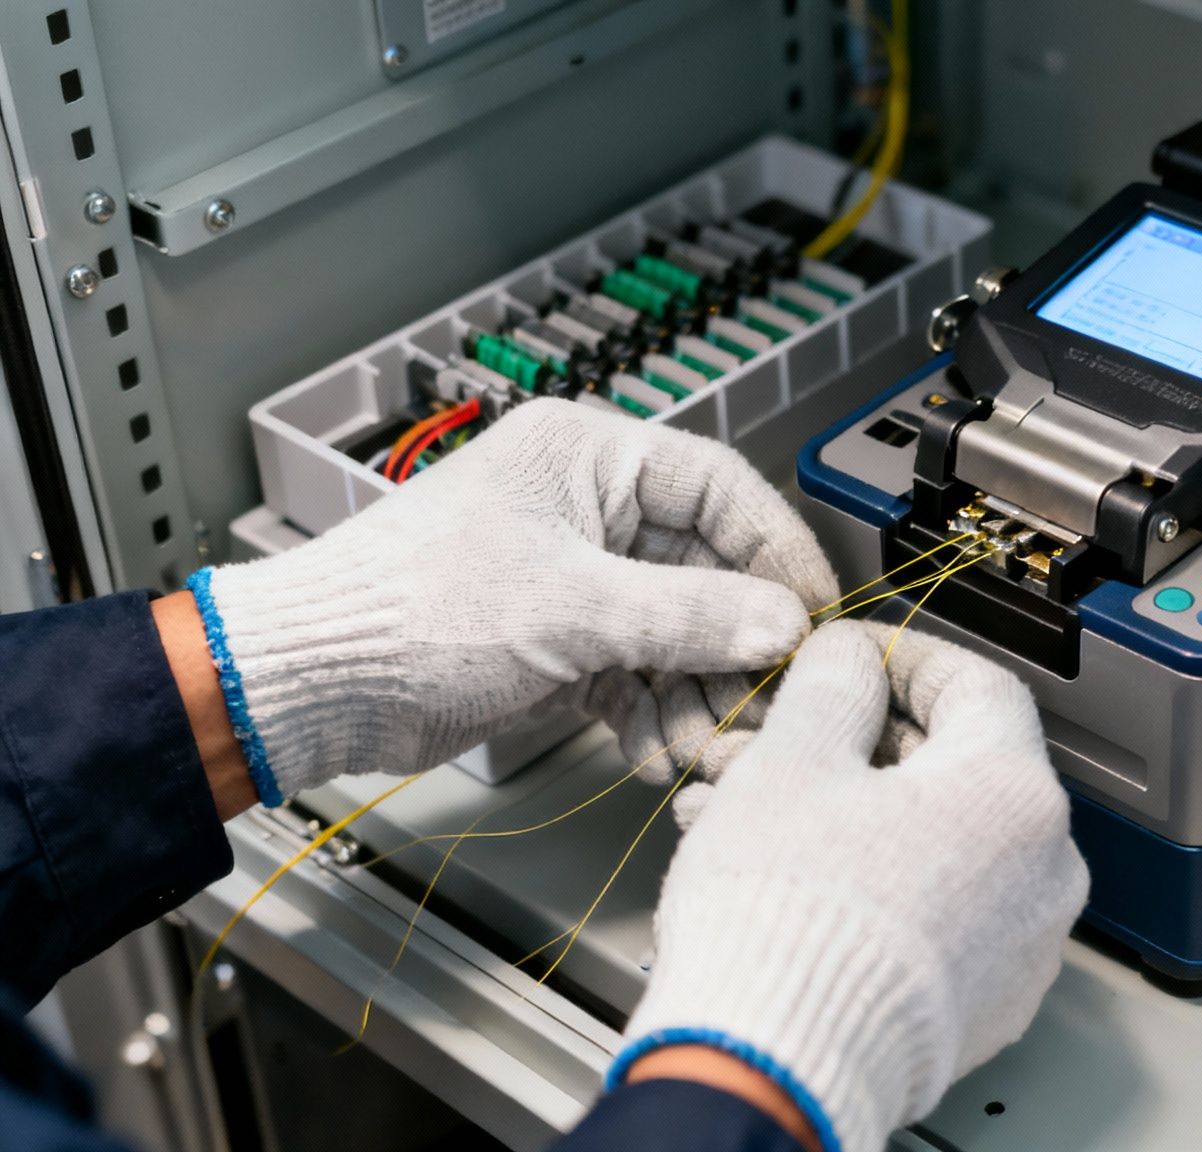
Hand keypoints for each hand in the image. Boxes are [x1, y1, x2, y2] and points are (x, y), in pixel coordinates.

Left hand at [192, 399, 835, 804]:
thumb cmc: (406, 610)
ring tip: (697, 740)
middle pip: (708, 569)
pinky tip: (653, 752)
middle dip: (734, 644)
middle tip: (761, 697)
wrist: (312, 685)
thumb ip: (689, 614)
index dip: (778, 551)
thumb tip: (783, 623)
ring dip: (696, 692)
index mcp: (589, 457)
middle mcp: (589, 509)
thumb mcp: (570, 609)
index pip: (722, 487)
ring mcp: (577, 578)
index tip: (816, 611)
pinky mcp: (561, 640)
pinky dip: (653, 714)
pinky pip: (640, 672)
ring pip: (680, 629)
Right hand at [614, 621, 1088, 1151]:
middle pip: (962, 767)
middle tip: (794, 741)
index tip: (857, 657)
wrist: (779, 1067)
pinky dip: (884, 885)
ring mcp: (1024, 946)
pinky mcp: (990, 1004)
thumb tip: (852, 662)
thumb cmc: (789, 927)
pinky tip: (806, 883)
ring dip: (863, 816)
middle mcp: (1044, 870)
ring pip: (945, 844)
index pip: (980, 684)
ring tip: (771, 816)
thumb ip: (833, 687)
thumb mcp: (792, 762)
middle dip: (866, 746)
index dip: (905, 656)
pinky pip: (945, 914)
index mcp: (1014, 793)